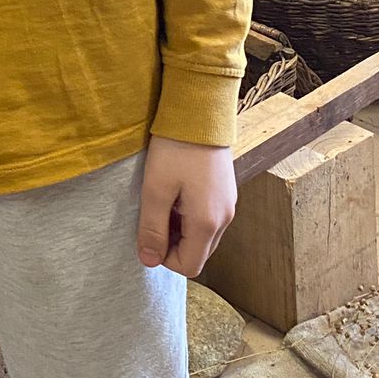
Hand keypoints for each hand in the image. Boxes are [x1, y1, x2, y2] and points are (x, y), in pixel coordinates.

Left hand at [138, 135, 236, 277]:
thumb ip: (152, 229)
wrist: (199, 111)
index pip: (190, 266)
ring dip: (183, 231)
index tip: (149, 233)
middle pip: (199, 253)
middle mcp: (225, 218)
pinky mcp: (227, 191)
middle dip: (174, 246)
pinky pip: (211, 219)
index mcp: (208, 222)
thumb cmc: (175, 149)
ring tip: (165, 203)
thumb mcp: (155, 190)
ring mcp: (229, 204)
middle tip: (155, 217)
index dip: (165, 258)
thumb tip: (149, 261)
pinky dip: (192, 217)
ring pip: (205, 237)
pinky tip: (178, 192)